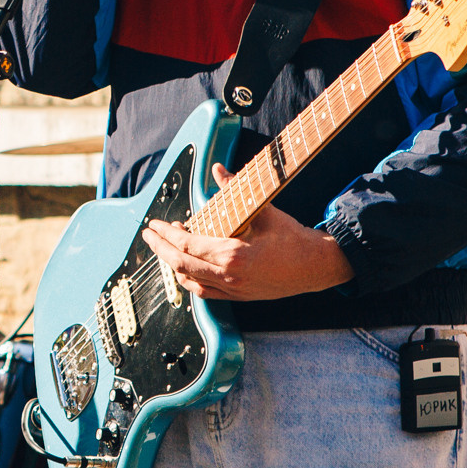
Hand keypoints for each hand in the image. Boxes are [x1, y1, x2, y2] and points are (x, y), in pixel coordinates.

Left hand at [141, 163, 353, 302]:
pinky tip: (185, 268)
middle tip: (149, 235)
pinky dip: (190, 280)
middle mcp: (229, 276)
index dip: (166, 234)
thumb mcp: (264, 210)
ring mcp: (233, 289)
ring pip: (190, 281)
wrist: (317, 266)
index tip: (154, 225)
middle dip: (160, 249)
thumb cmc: (293, 239)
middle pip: (181, 264)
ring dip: (173, 265)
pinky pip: (205, 293)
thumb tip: (218, 171)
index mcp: (232, 255)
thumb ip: (235, 191)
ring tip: (165, 248)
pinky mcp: (239, 296)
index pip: (187, 244)